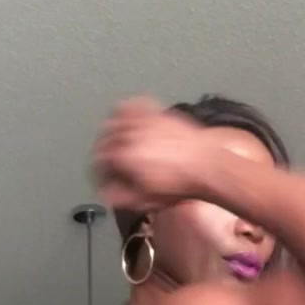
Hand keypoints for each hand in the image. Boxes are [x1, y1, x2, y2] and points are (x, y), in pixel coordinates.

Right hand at [91, 96, 215, 210]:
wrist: (206, 168)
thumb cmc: (180, 185)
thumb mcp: (145, 200)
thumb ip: (120, 196)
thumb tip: (106, 192)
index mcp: (123, 156)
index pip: (98, 162)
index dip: (98, 173)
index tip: (103, 179)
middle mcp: (130, 134)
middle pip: (103, 140)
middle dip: (103, 153)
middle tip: (108, 165)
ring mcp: (143, 121)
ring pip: (114, 119)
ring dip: (111, 131)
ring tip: (115, 144)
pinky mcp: (157, 113)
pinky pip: (134, 105)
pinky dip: (128, 111)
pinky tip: (129, 121)